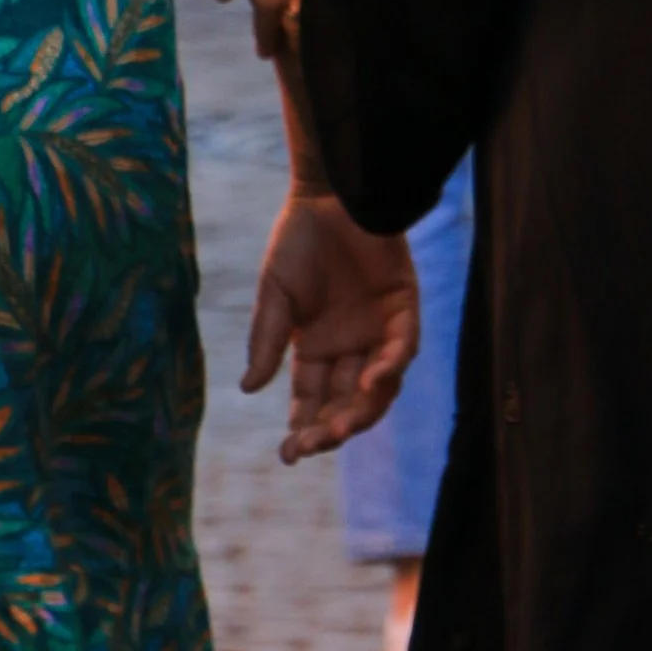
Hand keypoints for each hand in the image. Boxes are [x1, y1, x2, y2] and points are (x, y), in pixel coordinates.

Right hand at [242, 184, 418, 463]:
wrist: (330, 195)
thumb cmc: (298, 241)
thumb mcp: (275, 295)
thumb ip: (266, 340)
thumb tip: (248, 389)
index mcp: (314, 348)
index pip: (309, 401)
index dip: (301, 429)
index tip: (288, 455)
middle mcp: (348, 348)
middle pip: (344, 404)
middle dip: (331, 429)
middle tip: (316, 443)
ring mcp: (377, 331)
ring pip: (377, 388)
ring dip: (363, 410)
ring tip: (343, 426)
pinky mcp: (403, 310)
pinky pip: (402, 348)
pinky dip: (390, 367)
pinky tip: (372, 381)